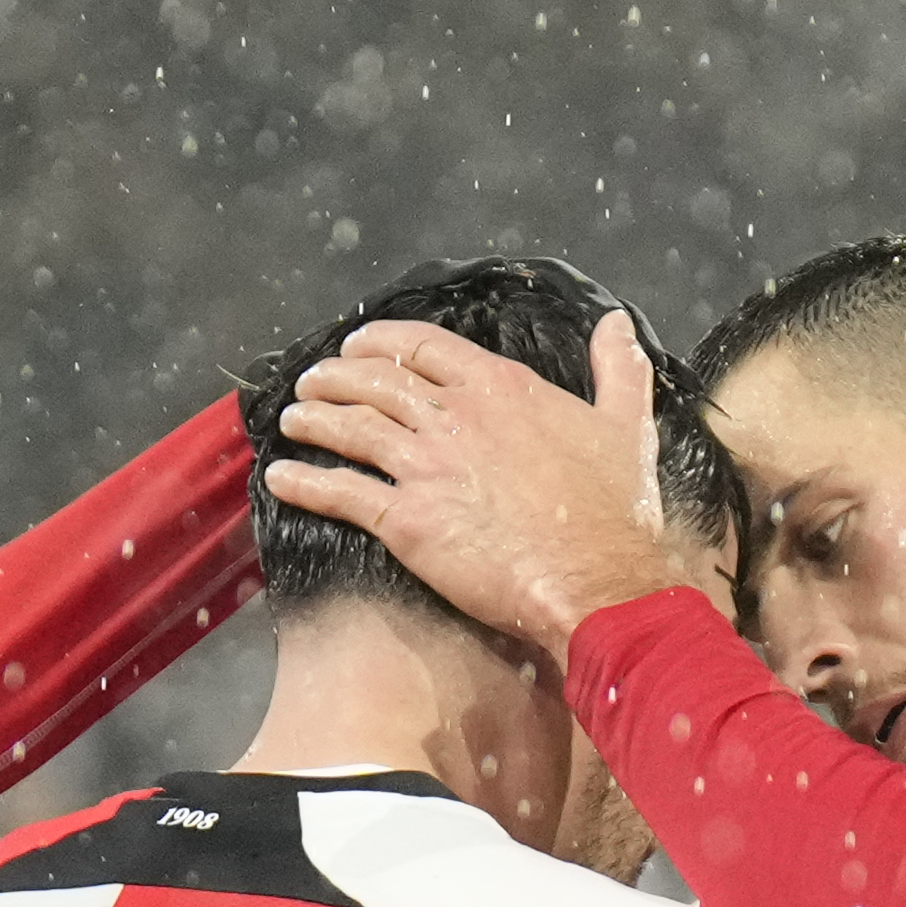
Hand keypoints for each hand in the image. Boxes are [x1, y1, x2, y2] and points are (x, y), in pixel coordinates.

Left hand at [263, 306, 684, 657]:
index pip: (424, 346)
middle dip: (336, 376)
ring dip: (312, 420)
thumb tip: (617, 325)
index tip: (359, 344)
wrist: (597, 582)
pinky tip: (279, 479)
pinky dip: (303, 483)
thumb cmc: (614, 514)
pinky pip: (340, 492)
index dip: (382, 341)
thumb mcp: (626, 426)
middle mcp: (455, 417)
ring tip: (292, 420)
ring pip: (350, 428)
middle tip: (313, 382)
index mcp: (501, 388)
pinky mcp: (405, 520)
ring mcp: (425, 465)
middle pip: (376, 381)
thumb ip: (617, 370)